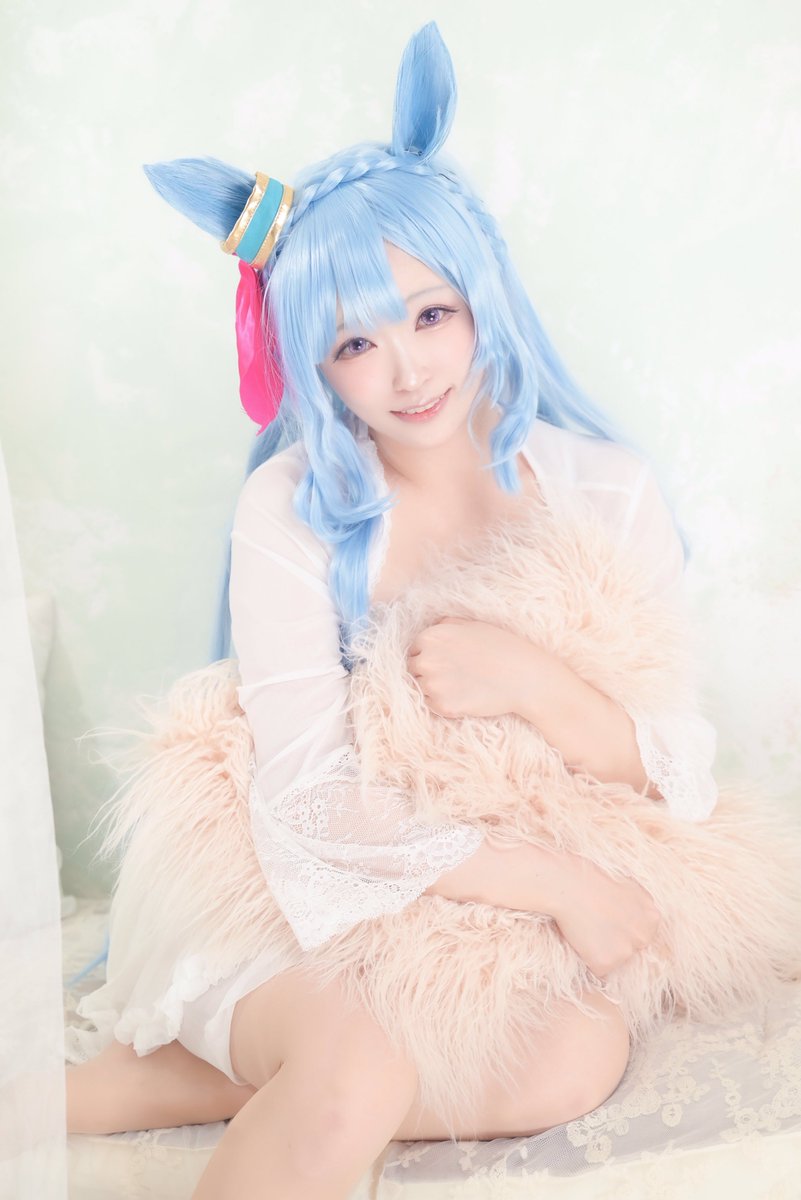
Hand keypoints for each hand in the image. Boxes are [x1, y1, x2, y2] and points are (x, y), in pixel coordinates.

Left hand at [406, 617, 522, 718]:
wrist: (523, 677)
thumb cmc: (501, 646)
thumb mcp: (472, 625)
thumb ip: (447, 624)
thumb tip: (434, 626)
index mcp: (431, 637)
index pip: (414, 650)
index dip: (427, 656)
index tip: (443, 662)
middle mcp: (426, 659)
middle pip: (413, 670)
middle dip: (428, 672)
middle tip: (451, 675)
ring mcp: (433, 684)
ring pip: (420, 688)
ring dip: (434, 688)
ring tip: (459, 686)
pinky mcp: (443, 706)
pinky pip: (431, 705)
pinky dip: (442, 703)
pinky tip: (462, 696)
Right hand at [549, 855, 660, 978]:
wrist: (569, 886)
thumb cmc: (592, 880)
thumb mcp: (628, 887)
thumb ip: (639, 907)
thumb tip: (638, 921)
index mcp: (652, 918)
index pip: (640, 934)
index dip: (620, 926)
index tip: (607, 917)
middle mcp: (644, 937)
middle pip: (629, 949)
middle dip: (613, 941)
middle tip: (595, 922)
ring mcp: (626, 951)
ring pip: (614, 961)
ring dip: (599, 950)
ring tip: (587, 927)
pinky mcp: (607, 963)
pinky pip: (597, 969)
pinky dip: (587, 959)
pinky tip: (581, 938)